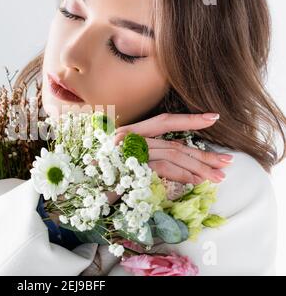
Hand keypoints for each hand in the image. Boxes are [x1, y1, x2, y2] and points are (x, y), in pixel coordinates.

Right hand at [106, 113, 233, 204]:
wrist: (74, 184)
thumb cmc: (98, 174)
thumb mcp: (124, 161)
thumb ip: (146, 157)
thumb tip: (177, 164)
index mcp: (129, 133)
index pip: (164, 120)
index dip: (190, 118)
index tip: (213, 118)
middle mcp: (129, 138)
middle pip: (174, 141)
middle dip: (203, 153)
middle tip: (227, 161)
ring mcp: (128, 150)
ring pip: (172, 154)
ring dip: (198, 166)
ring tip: (219, 175)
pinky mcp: (128, 164)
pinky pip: (162, 167)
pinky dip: (181, 174)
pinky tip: (197, 181)